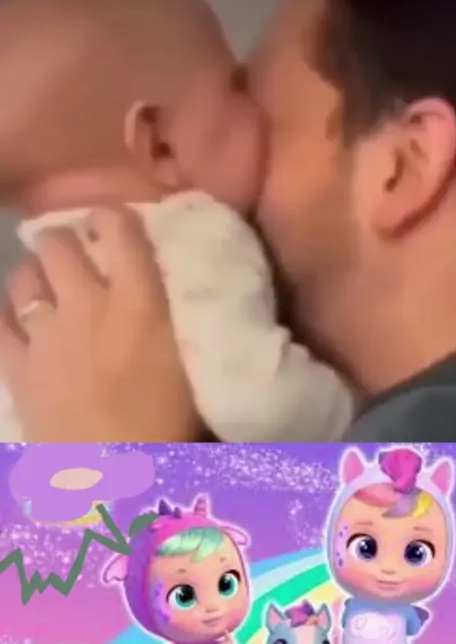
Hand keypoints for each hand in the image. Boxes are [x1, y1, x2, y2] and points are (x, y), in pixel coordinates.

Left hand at [0, 207, 201, 441]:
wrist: (114, 486)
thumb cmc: (170, 429)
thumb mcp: (189, 366)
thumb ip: (173, 322)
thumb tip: (169, 298)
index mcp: (140, 300)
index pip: (119, 229)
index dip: (112, 216)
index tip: (113, 221)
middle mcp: (88, 303)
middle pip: (59, 244)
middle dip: (64, 239)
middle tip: (75, 252)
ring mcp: (46, 333)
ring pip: (25, 277)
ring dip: (35, 273)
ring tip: (46, 284)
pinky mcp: (18, 367)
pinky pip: (0, 324)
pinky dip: (7, 315)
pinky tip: (17, 319)